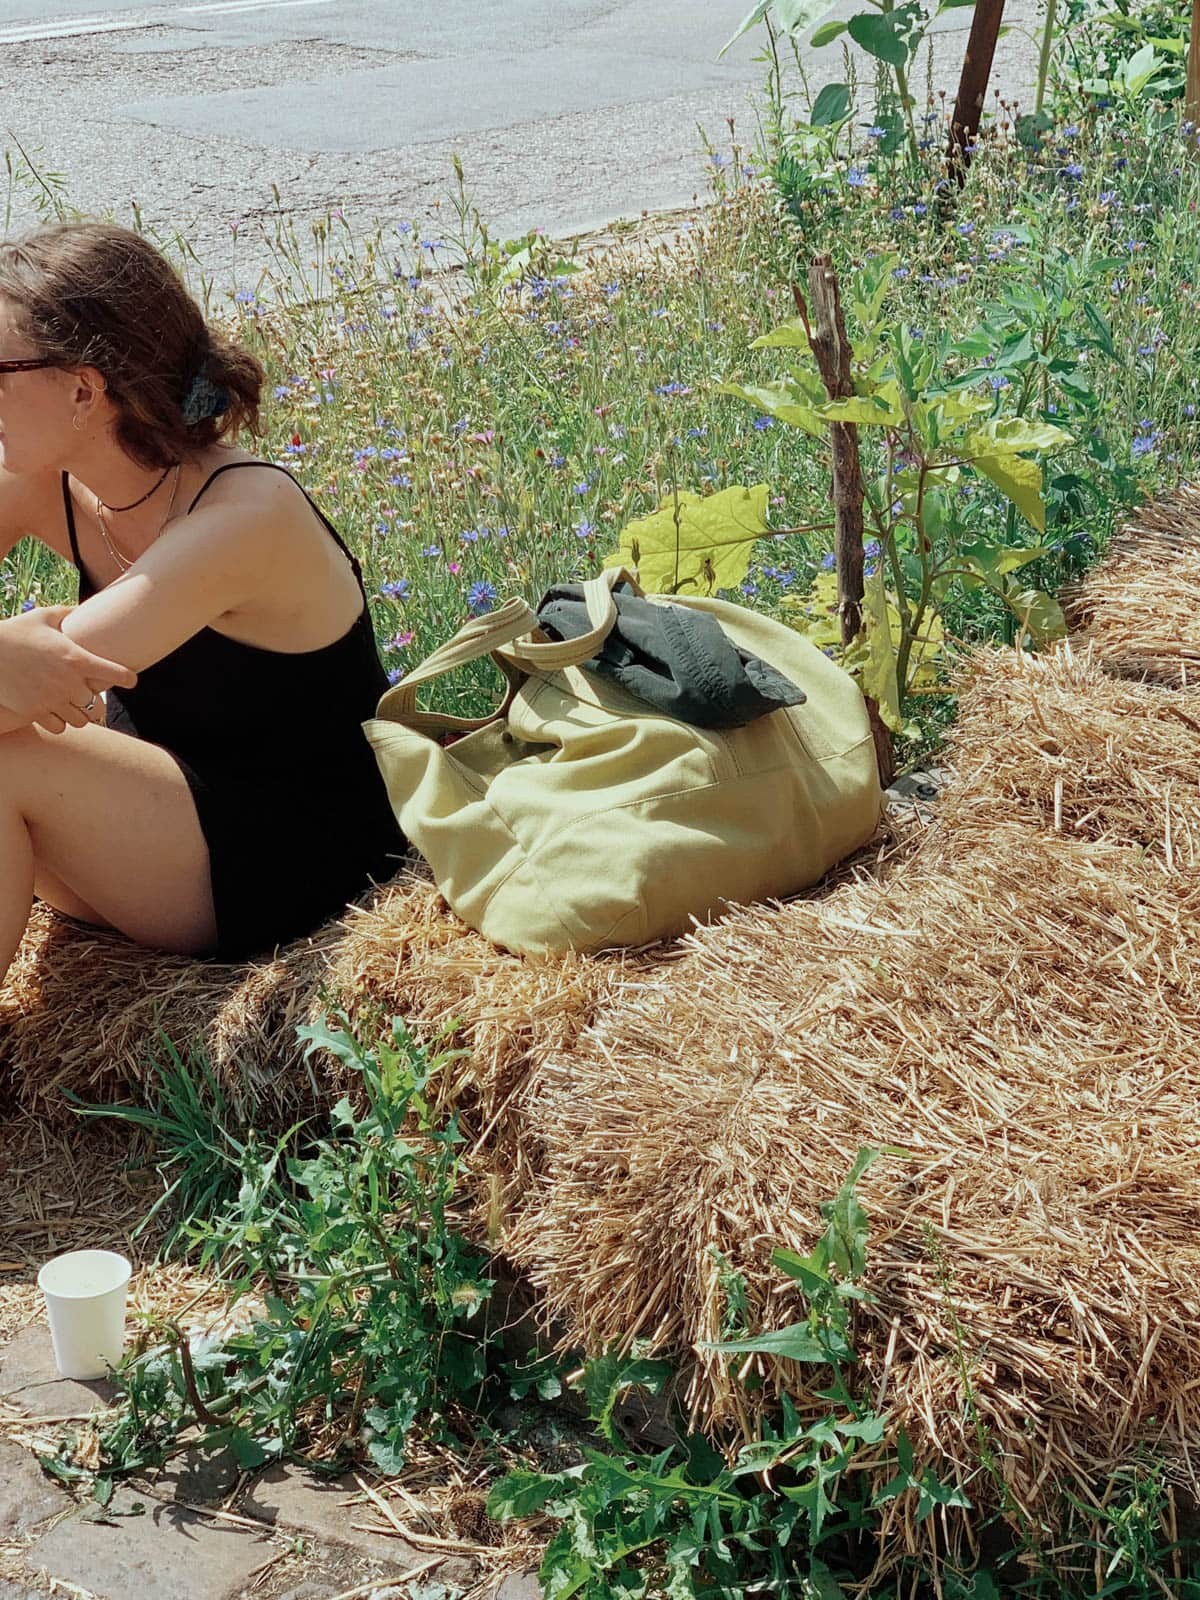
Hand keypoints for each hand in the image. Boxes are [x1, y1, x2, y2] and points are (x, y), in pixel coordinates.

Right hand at [0, 605, 136, 734]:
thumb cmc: (14, 632)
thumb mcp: (42, 617)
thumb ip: (68, 613)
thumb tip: (85, 607)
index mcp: (75, 658)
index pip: (115, 674)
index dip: (127, 678)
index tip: (130, 680)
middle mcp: (67, 682)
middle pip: (95, 702)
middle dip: (92, 698)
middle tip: (86, 692)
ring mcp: (51, 699)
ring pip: (80, 720)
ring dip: (78, 713)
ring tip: (71, 705)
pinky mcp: (34, 712)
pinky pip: (59, 727)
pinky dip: (60, 722)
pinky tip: (55, 712)